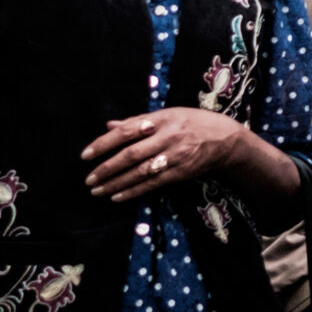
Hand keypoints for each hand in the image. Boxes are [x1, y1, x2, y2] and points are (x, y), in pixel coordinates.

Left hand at [82, 108, 252, 202]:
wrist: (225, 138)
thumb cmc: (192, 122)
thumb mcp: (167, 115)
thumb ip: (137, 121)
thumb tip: (110, 125)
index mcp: (161, 119)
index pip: (127, 131)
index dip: (104, 143)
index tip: (85, 155)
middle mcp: (167, 136)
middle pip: (131, 154)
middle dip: (107, 168)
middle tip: (89, 179)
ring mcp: (174, 156)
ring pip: (140, 172)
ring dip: (116, 183)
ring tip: (98, 191)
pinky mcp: (180, 172)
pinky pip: (153, 184)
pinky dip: (134, 191)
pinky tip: (118, 196)